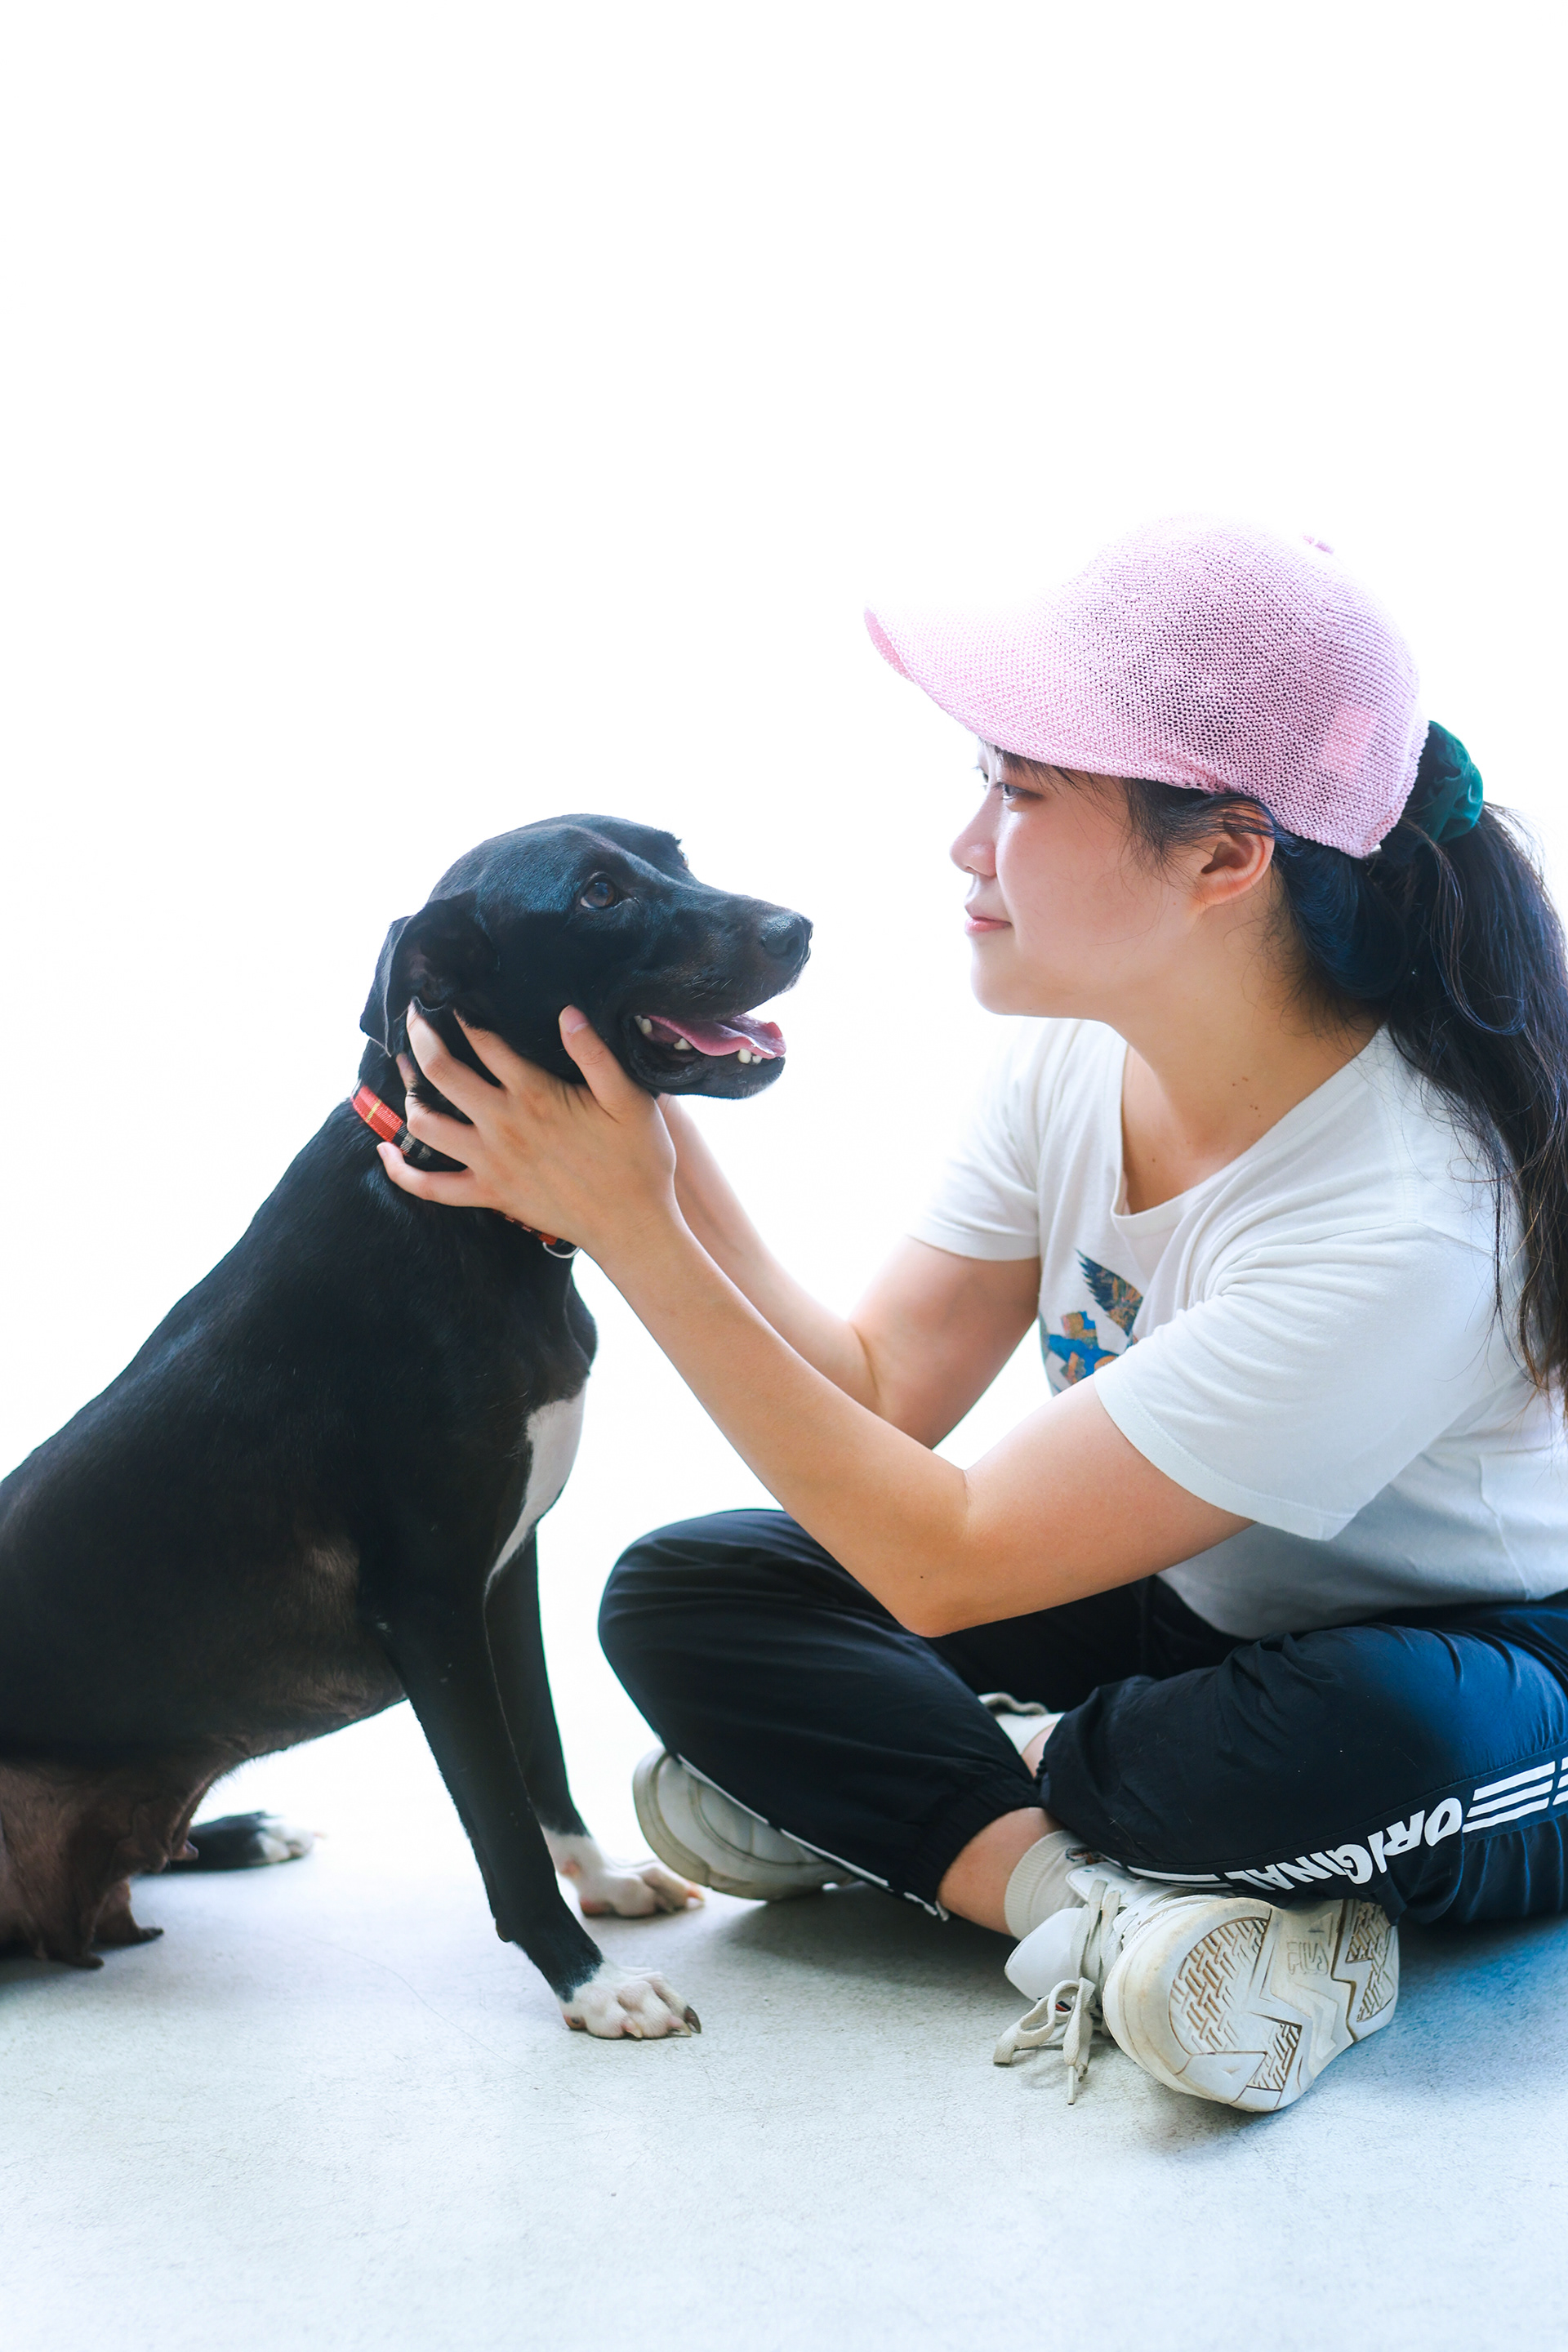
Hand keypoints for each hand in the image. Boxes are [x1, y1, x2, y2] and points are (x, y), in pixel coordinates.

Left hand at [379, 1007, 678, 1262]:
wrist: (631, 1226)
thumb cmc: (638, 1161)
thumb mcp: (630, 1100)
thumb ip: (595, 1054)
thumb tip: (566, 1013)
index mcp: (536, 1095)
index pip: (485, 1041)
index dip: (464, 1013)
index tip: (452, 996)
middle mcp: (503, 1125)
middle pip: (442, 1073)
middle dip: (420, 1038)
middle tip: (412, 1017)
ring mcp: (490, 1163)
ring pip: (426, 1124)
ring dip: (409, 1094)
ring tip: (407, 1071)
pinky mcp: (488, 1194)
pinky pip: (430, 1188)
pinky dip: (401, 1171)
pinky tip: (386, 1150)